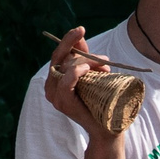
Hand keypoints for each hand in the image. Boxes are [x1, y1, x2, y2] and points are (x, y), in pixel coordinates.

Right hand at [42, 28, 123, 149]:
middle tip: (89, 40)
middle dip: (75, 46)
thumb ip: (86, 59)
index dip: (68, 41)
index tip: (80, 29)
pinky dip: (76, 72)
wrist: (108, 129)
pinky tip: (87, 68)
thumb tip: (82, 40)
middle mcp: (51, 87)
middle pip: (60, 58)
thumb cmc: (102, 103)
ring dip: (86, 62)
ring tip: (104, 65)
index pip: (58, 55)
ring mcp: (54, 96)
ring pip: (65, 68)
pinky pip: (66, 82)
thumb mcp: (94, 76)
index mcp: (56, 80)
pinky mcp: (62, 102)